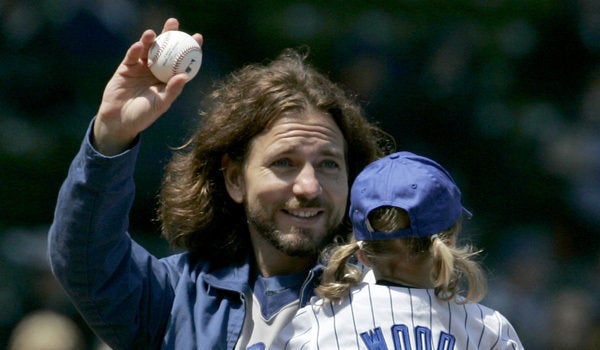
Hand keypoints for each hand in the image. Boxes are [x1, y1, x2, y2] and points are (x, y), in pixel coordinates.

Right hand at [93, 18, 202, 155]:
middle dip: (169, 34)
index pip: (181, 60)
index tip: (198, 37)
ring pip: (147, 49)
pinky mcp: (126, 68)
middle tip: (174, 23)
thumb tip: (184, 76)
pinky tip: (138, 45)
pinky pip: (132, 56)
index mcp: (168, 78)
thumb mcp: (161, 104)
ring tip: (152, 34)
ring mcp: (141, 67)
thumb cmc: (144, 116)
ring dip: (149, 39)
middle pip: (165, 48)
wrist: (120, 121)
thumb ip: (172, 90)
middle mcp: (156, 70)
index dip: (189, 48)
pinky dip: (135, 50)